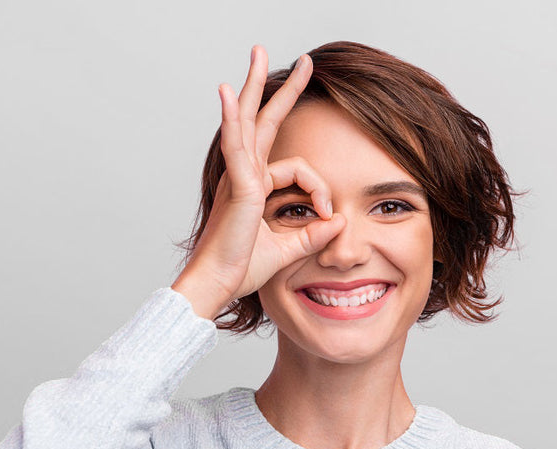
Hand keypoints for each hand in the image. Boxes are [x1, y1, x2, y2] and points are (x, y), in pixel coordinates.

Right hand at [173, 45, 345, 319]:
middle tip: (290, 59)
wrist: (217, 286)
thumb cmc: (241, 269)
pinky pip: (236, 146)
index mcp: (254, 186)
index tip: (327, 215)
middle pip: (261, 120)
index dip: (319, 188)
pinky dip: (233, 120)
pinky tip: (230, 94)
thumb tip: (339, 221)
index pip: (296, 168)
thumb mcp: (289, 249)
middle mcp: (243, 174)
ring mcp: (237, 177)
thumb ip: (313, 235)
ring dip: (253, 85)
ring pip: (247, 122)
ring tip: (256, 53)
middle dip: (275, 88)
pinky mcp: (236, 187)